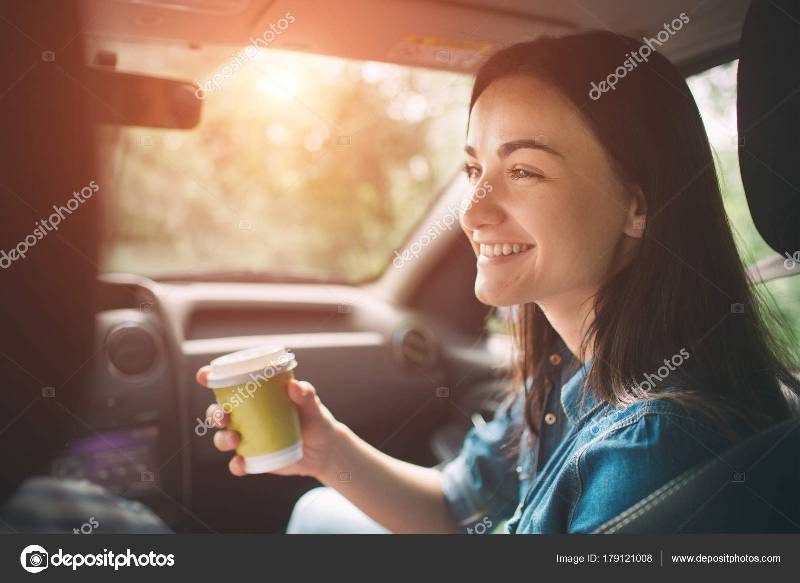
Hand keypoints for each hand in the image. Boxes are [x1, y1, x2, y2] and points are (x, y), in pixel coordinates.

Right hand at [196, 366, 343, 478]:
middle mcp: (246, 416)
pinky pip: (237, 464)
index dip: (210, 378)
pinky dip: (236, 465)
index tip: (204, 375)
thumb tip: (294, 386)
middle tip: (223, 416)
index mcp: (255, 397)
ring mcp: (248, 438)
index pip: (228, 385)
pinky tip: (241, 463)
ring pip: (223, 438)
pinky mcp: (253, 458)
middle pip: (218, 413)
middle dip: (214, 414)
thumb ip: (306, 395)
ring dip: (222, 439)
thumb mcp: (313, 406)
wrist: (324, 451)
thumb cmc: (315, 420)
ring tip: (235, 439)